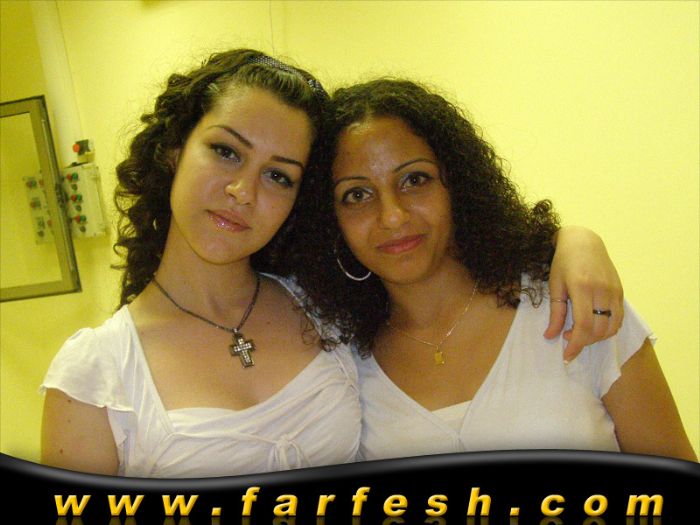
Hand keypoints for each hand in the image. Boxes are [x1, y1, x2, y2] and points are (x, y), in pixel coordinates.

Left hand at [544, 226, 623, 361]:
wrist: (584, 242)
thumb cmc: (564, 263)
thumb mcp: (554, 286)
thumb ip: (555, 314)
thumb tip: (550, 337)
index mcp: (582, 288)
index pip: (583, 325)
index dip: (576, 344)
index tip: (566, 355)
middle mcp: (602, 291)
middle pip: (599, 329)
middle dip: (583, 341)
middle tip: (568, 337)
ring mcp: (614, 292)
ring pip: (612, 327)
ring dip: (596, 338)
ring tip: (579, 332)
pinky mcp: (621, 292)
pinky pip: (618, 319)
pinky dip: (607, 329)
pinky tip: (594, 325)